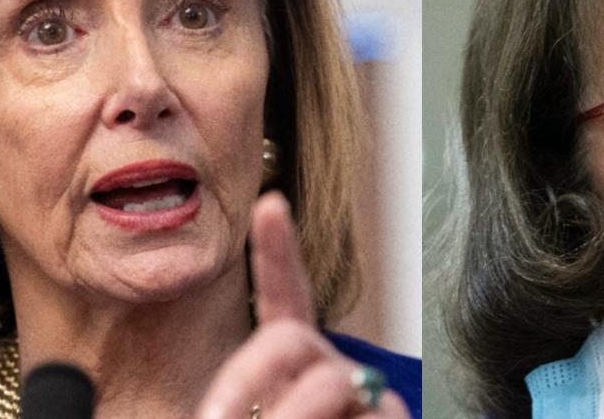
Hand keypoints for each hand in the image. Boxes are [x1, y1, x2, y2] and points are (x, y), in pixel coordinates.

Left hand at [197, 192, 408, 418]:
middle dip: (245, 378)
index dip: (277, 252)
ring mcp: (365, 392)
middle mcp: (332, 369)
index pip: (286, 296)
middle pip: (291, 339)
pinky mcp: (391, 417)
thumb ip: (236, 402)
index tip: (270, 205)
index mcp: (295, 363)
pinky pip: (368, 416)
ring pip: (327, 384)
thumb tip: (212, 415)